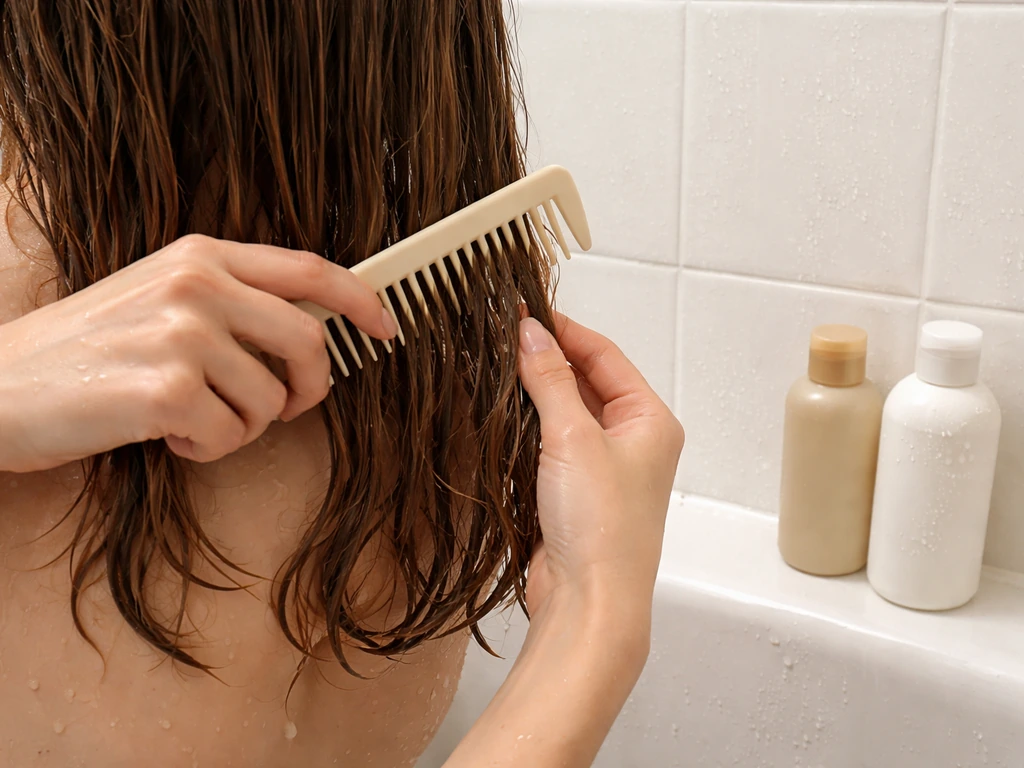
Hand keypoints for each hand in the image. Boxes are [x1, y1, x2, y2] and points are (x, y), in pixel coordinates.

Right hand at [0, 235, 396, 471]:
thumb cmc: (81, 350)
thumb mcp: (157, 297)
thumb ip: (229, 302)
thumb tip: (306, 334)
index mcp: (200, 255)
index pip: (310, 270)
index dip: (361, 301)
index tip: (387, 327)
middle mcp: (197, 284)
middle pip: (308, 342)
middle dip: (311, 387)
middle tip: (287, 408)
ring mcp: (182, 334)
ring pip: (270, 399)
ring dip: (242, 425)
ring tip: (192, 418)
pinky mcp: (165, 389)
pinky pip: (231, 436)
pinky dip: (208, 447)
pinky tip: (167, 436)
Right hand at [517, 313, 683, 631]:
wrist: (589, 604)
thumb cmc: (602, 529)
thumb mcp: (574, 438)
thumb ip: (550, 379)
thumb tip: (530, 331)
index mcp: (651, 421)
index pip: (605, 356)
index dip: (564, 330)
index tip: (523, 310)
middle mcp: (633, 442)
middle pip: (586, 382)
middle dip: (546, 360)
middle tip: (500, 335)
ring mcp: (603, 469)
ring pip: (565, 413)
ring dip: (534, 393)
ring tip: (494, 365)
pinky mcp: (574, 494)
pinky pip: (550, 446)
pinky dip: (527, 428)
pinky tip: (500, 413)